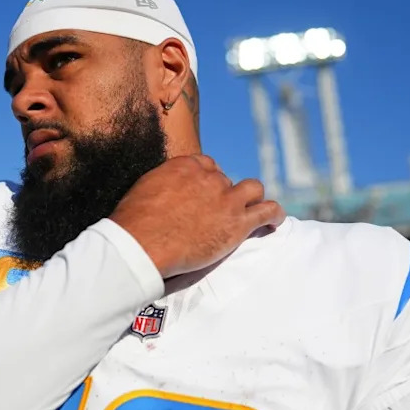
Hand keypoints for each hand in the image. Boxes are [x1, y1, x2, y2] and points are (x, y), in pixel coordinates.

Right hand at [110, 155, 284, 278]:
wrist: (141, 244)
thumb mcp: (145, 189)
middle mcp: (209, 177)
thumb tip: (164, 191)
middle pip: (226, 180)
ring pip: (253, 188)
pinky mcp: (238, 223)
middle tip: (217, 213)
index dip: (208, 180)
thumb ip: (163, 183)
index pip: (207, 165)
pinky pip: (268, 211)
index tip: (206, 193)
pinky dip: (274, 214)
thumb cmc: (134, 222)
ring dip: (252, 198)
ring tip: (253, 209)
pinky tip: (275, 221)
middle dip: (223, 194)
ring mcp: (227, 198)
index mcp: (185, 166)